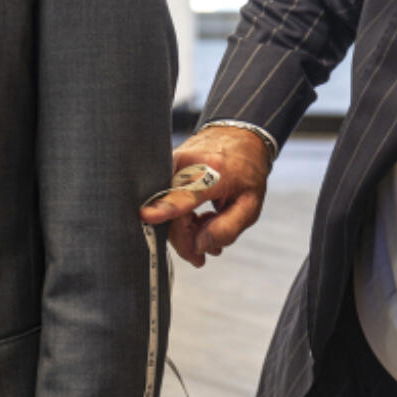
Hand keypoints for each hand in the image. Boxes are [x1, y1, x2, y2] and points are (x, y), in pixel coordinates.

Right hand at [139, 127, 270, 267]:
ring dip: (184, 231)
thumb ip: (227, 228)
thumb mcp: (251, 205)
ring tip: (207, 237)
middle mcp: (187, 165)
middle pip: (173, 213)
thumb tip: (199, 246)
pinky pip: (165, 201)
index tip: (146, 216)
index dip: (167, 208)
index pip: (186, 194)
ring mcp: (172, 164)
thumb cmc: (247, 173)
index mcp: (214, 173)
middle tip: (202, 257)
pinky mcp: (164, 168)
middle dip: (186, 241)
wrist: (238, 138)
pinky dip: (180, 218)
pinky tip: (200, 222)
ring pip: (166, 210)